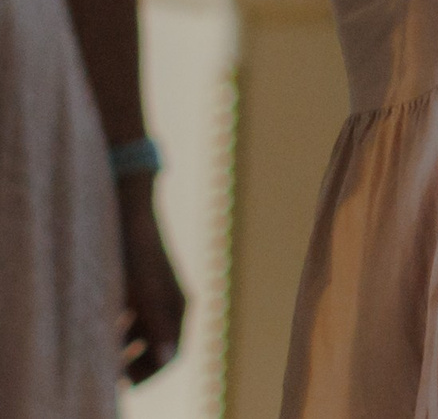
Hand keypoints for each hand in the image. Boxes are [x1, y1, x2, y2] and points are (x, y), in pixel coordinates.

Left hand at [116, 180, 182, 383]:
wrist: (129, 213)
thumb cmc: (137, 253)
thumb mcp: (143, 292)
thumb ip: (156, 325)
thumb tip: (169, 358)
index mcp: (179, 308)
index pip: (171, 355)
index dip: (148, 374)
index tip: (121, 383)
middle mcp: (172, 304)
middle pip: (158, 348)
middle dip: (135, 364)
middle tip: (108, 375)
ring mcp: (157, 295)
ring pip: (143, 335)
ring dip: (125, 349)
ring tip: (100, 354)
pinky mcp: (142, 286)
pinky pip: (134, 319)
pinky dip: (119, 331)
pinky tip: (99, 329)